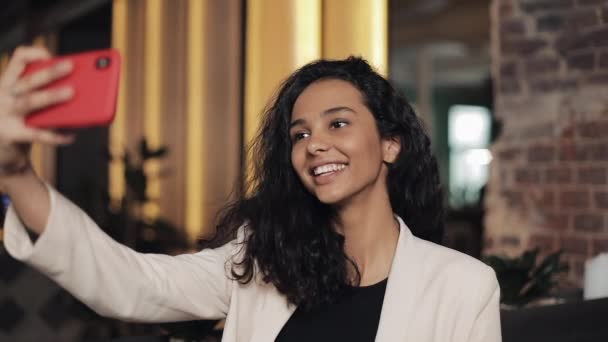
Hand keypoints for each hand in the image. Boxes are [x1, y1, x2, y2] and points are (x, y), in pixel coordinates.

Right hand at [0, 46, 74, 176]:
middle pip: (28, 80)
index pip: (17, 60)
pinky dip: (56, 135)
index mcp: (9, 83)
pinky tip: (72, 135)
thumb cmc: (21, 122)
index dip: (33, 54)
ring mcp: (5, 114)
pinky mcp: (10, 134)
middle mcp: (4, 95)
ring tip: (72, 92)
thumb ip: (47, 96)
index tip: (50, 55)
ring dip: (51, 96)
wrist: (2, 152)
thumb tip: (80, 92)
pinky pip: (36, 133)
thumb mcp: (30, 104)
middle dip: (50, 72)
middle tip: (70, 66)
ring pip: (29, 101)